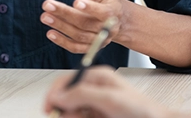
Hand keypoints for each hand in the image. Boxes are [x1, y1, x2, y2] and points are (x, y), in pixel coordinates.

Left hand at [41, 0, 124, 53]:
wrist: (114, 17)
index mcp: (113, 10)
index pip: (103, 11)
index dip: (89, 7)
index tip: (75, 1)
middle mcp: (108, 27)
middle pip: (85, 23)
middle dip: (65, 14)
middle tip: (47, 4)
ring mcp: (100, 39)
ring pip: (79, 36)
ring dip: (61, 26)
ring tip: (45, 16)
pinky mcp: (91, 47)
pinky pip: (76, 48)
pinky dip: (63, 42)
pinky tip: (50, 33)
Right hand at [44, 66, 168, 117]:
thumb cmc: (141, 110)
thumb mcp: (109, 99)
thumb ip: (82, 95)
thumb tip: (58, 95)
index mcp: (96, 77)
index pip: (66, 81)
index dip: (55, 94)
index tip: (49, 108)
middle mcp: (94, 89)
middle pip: (66, 98)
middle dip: (63, 109)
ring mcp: (96, 104)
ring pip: (72, 111)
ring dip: (72, 116)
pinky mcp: (98, 116)